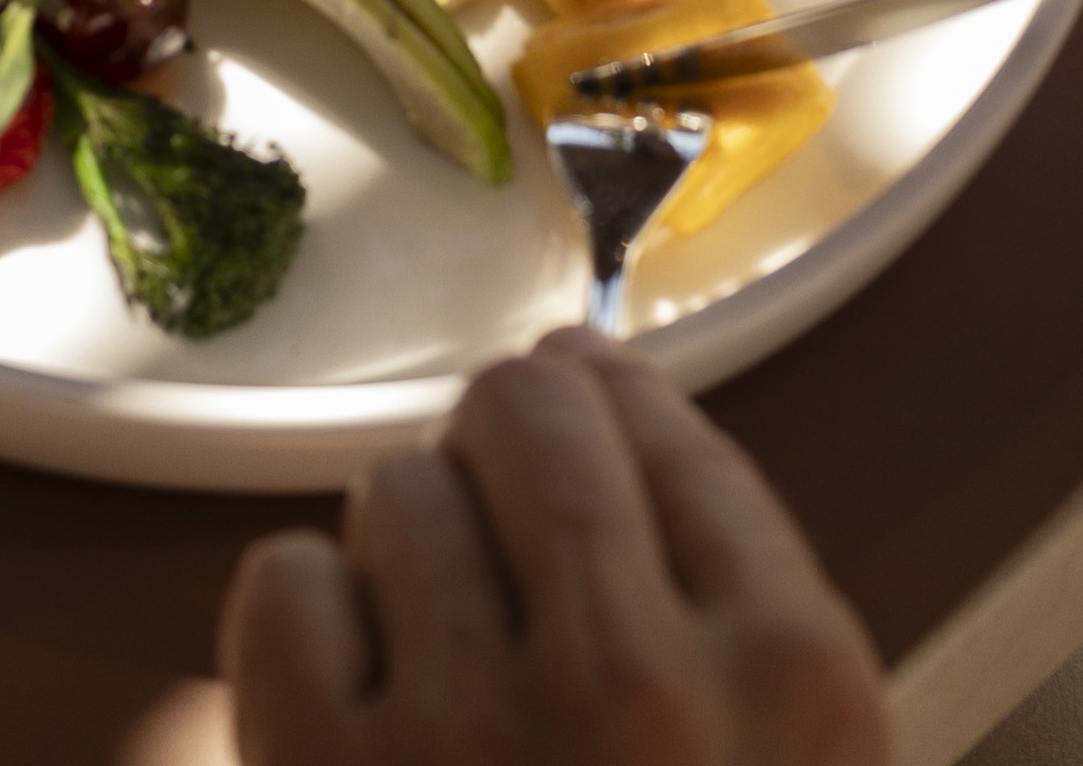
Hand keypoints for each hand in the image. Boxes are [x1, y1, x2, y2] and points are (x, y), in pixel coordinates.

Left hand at [225, 333, 881, 765]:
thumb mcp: (793, 753)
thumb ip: (729, 583)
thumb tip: (588, 357)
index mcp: (795, 679)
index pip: (667, 427)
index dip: (609, 427)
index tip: (587, 449)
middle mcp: (638, 686)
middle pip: (526, 409)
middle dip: (501, 461)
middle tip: (509, 569)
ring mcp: (469, 734)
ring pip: (397, 490)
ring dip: (407, 568)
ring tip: (451, 681)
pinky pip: (287, 585)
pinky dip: (308, 638)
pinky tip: (363, 718)